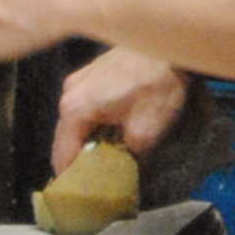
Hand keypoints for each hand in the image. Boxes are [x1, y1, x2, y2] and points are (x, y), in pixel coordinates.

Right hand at [52, 48, 189, 175]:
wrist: (171, 41)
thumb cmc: (157, 83)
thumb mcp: (146, 131)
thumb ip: (127, 156)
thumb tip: (123, 167)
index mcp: (75, 109)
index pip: (62, 157)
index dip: (73, 179)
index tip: (86, 193)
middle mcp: (69, 93)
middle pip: (67, 138)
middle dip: (83, 158)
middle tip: (101, 176)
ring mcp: (80, 79)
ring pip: (78, 121)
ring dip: (91, 137)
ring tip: (110, 153)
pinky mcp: (94, 70)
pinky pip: (87, 104)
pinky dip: (97, 119)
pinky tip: (115, 126)